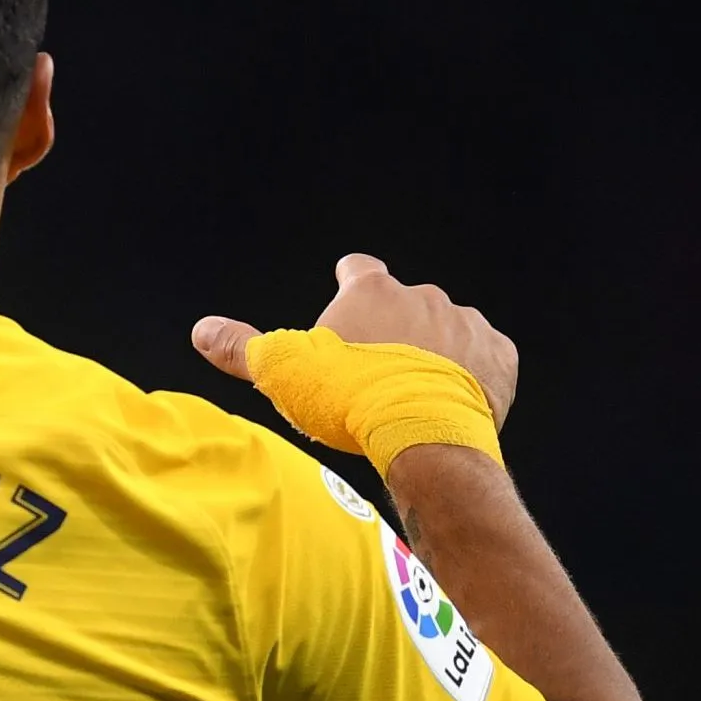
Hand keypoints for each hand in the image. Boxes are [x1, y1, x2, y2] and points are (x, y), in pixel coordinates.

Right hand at [193, 254, 520, 428]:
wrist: (423, 432)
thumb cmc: (348, 399)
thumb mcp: (282, 373)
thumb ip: (240, 348)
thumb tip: (200, 329)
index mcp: (372, 291)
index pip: (358, 268)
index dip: (350, 281)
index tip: (348, 295)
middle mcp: (424, 295)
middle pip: (406, 304)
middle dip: (394, 329)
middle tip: (376, 373)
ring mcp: (467, 323)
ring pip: (448, 330)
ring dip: (435, 352)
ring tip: (415, 393)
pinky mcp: (500, 355)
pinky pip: (487, 357)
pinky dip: (473, 373)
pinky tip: (453, 399)